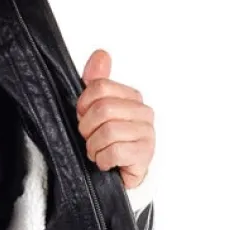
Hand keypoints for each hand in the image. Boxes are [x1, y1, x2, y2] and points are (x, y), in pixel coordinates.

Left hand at [76, 49, 154, 189]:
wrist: (119, 175)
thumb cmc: (107, 143)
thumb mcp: (96, 111)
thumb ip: (97, 83)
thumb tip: (100, 54)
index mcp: (131, 97)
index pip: (99, 88)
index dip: (82, 106)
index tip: (82, 118)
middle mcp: (143, 112)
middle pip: (102, 109)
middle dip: (87, 129)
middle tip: (89, 139)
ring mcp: (147, 133)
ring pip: (107, 132)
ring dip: (94, 147)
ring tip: (97, 152)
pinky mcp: (145, 155)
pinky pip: (115, 152)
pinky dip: (103, 160)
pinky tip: (105, 163)